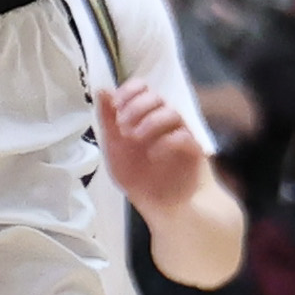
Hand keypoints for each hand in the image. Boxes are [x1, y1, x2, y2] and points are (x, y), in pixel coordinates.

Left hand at [98, 79, 211, 213]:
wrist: (162, 206)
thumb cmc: (139, 176)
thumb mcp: (113, 147)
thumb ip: (108, 119)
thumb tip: (102, 89)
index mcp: (143, 116)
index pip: (142, 88)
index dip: (129, 90)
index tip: (117, 105)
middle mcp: (162, 121)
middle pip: (156, 97)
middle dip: (137, 108)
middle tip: (124, 128)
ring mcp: (179, 134)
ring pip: (171, 112)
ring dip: (151, 122)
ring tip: (136, 139)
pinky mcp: (192, 151)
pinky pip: (184, 136)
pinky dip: (167, 142)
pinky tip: (154, 154)